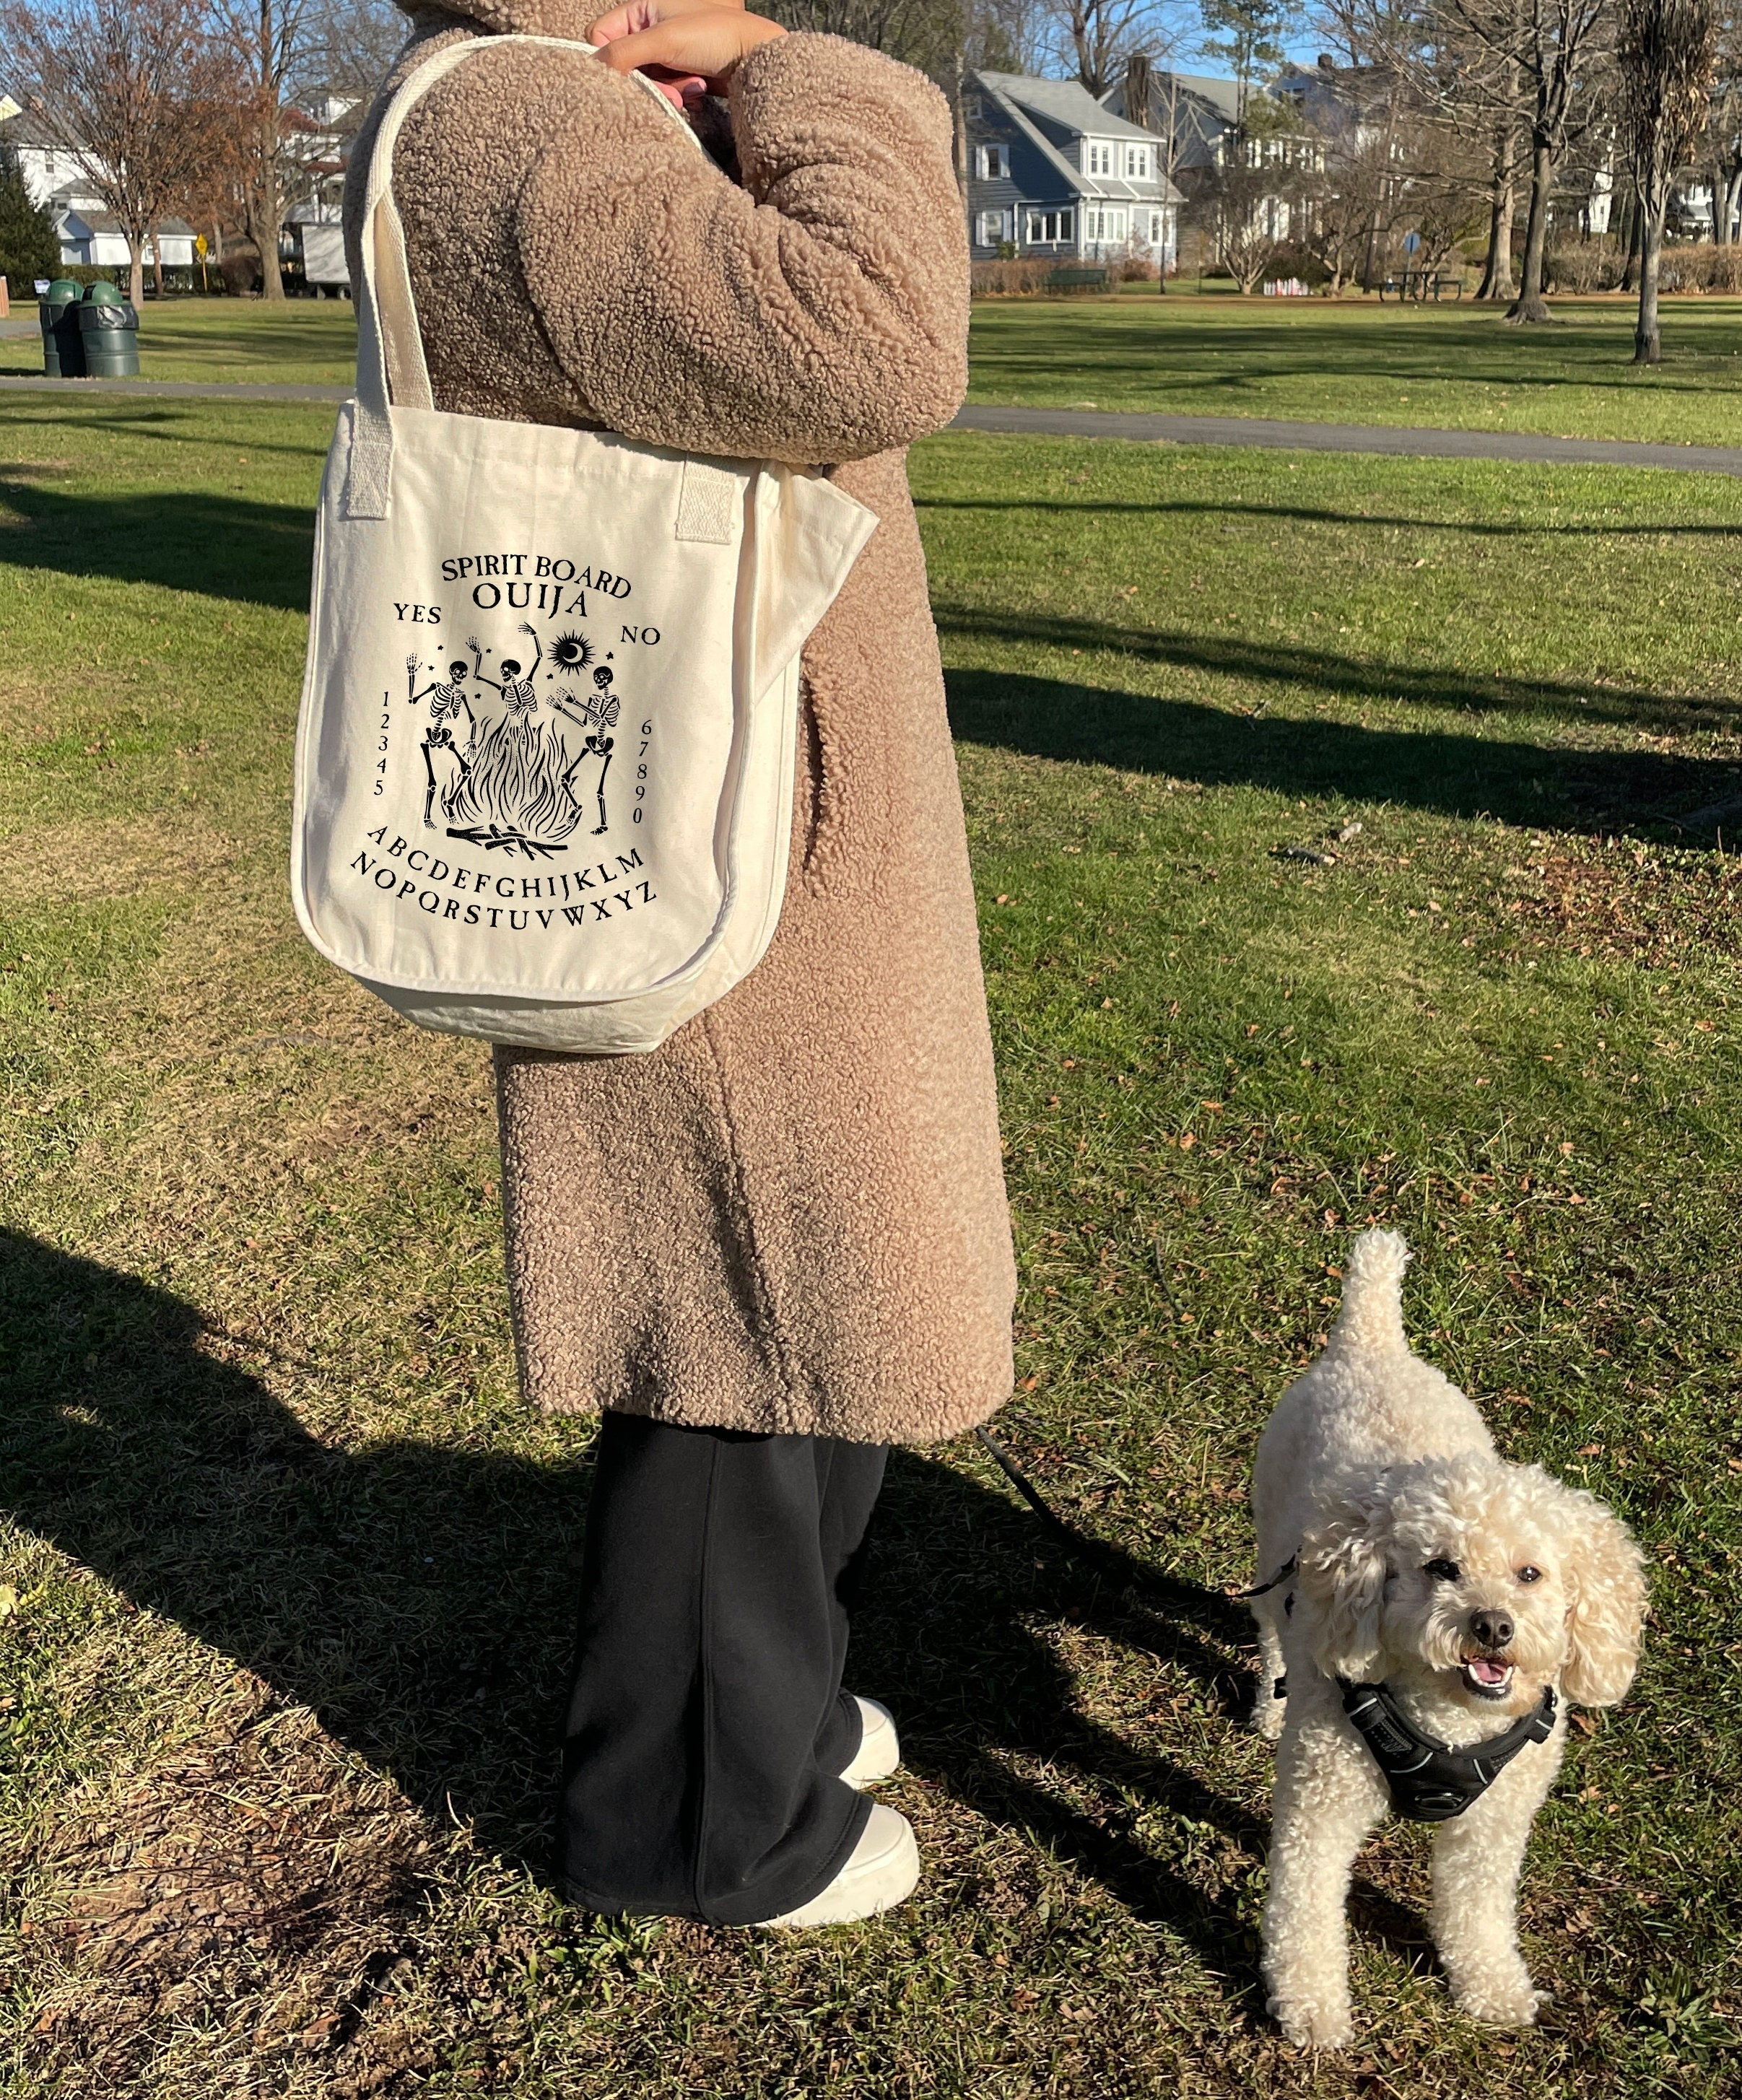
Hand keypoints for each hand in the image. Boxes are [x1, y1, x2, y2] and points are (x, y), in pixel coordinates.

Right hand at [589, 0, 782, 105]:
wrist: (755, 57)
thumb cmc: (715, 36)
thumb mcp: (664, 40)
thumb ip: (624, 53)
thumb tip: (595, 70)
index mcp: (640, 10)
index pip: (600, 37)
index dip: (610, 59)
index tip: (629, 74)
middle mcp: (649, 29)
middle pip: (623, 66)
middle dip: (648, 82)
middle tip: (671, 89)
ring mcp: (664, 53)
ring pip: (644, 84)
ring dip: (667, 90)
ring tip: (692, 85)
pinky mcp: (678, 74)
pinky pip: (663, 93)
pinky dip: (679, 95)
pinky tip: (697, 90)